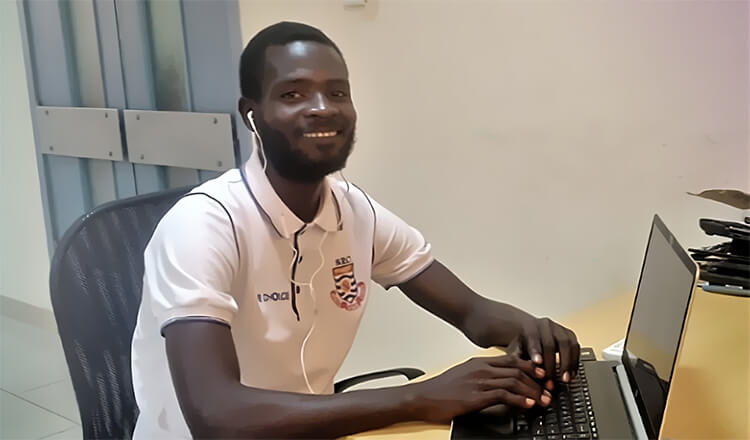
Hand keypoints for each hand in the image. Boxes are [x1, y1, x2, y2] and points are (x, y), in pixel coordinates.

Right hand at [409, 354, 550, 423]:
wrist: (422, 397)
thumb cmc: (441, 389)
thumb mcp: (464, 376)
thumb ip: (482, 376)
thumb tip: (500, 384)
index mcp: (480, 362)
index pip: (513, 360)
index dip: (532, 367)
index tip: (543, 376)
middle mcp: (482, 369)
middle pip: (518, 370)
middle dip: (537, 380)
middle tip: (549, 389)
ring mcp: (479, 381)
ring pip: (514, 382)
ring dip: (533, 392)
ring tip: (544, 400)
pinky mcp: (476, 396)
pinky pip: (504, 395)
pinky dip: (519, 400)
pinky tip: (528, 405)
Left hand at [517, 316, 579, 385]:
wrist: (531, 331)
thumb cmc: (523, 345)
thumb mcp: (516, 351)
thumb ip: (519, 361)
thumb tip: (525, 375)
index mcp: (529, 329)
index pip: (533, 340)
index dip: (536, 352)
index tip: (537, 362)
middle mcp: (545, 326)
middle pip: (550, 344)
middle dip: (552, 364)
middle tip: (551, 381)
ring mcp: (558, 328)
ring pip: (566, 344)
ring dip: (568, 364)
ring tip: (565, 379)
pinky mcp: (569, 334)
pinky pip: (576, 347)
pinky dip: (575, 362)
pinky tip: (572, 374)